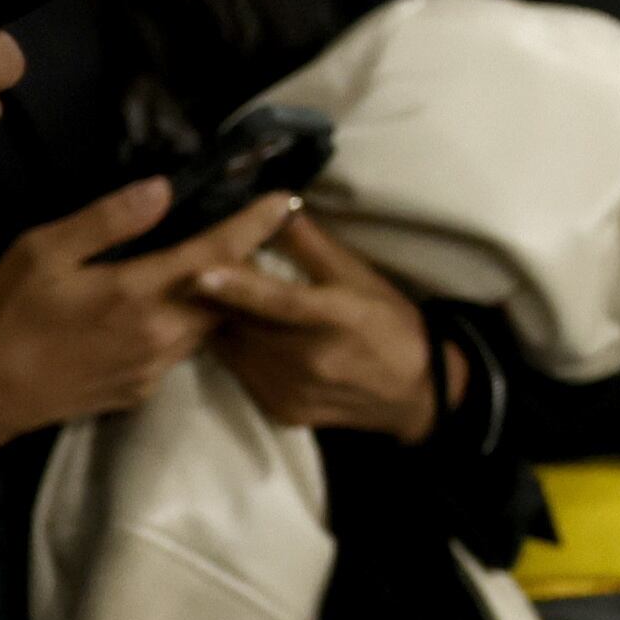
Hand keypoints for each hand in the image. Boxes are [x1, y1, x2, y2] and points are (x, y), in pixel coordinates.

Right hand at [0, 178, 298, 489]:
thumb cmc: (3, 315)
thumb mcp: (42, 251)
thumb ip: (108, 220)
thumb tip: (164, 188)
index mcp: (139, 294)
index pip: (219, 255)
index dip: (254, 226)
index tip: (284, 201)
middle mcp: (162, 335)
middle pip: (228, 294)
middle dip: (245, 262)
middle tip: (252, 229)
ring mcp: (156, 368)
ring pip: (209, 325)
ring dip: (220, 296)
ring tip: (218, 263)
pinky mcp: (143, 390)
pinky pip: (182, 349)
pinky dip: (189, 324)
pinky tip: (169, 308)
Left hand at [198, 208, 445, 442]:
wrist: (417, 392)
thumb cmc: (389, 323)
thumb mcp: (361, 277)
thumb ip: (313, 245)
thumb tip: (275, 208)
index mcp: (338, 318)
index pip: (283, 301)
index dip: (241, 288)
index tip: (202, 272)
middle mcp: (312, 360)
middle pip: (246, 325)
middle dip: (221, 300)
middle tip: (204, 278)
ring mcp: (294, 391)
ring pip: (235, 351)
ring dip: (226, 326)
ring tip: (223, 307)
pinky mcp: (282, 411)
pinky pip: (242, 375)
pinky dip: (238, 354)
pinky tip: (250, 341)